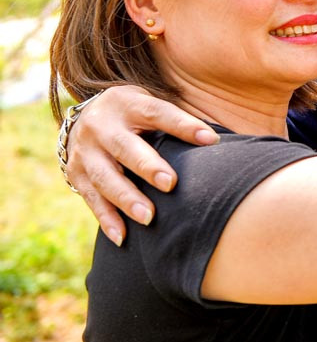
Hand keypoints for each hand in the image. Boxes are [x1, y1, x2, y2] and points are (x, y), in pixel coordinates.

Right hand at [66, 86, 217, 245]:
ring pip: (105, 178)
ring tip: (149, 218)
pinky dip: (107, 219)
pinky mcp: (75, 174)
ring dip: (127, 199)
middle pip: (125, 147)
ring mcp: (85, 151)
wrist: (84, 117)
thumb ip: (176, 119)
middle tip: (171, 184)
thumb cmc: (134, 114)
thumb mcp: (149, 104)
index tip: (211, 140)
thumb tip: (217, 139)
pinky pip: (91, 199)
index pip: (158, 113)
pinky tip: (123, 237)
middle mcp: (102, 126)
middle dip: (147, 167)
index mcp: (127, 104)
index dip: (184, 125)